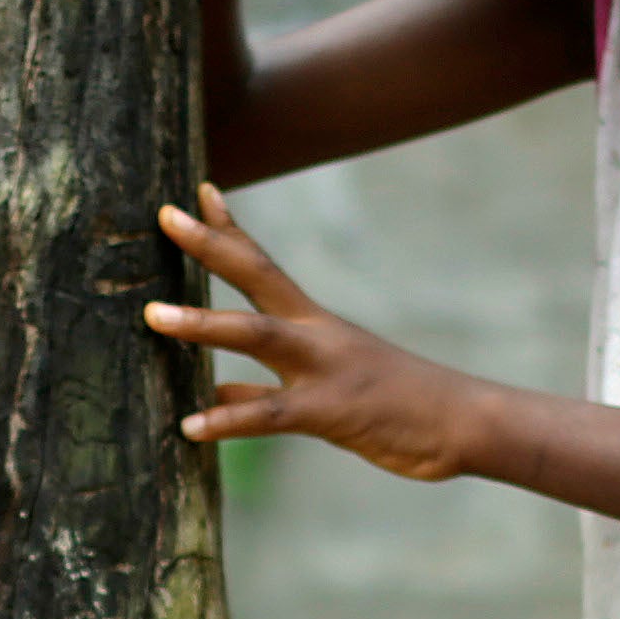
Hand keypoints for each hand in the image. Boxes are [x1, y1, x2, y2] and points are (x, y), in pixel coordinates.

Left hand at [149, 188, 486, 482]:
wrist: (465, 422)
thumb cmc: (398, 407)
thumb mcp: (325, 392)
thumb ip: (260, 392)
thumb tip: (209, 392)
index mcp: (315, 324)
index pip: (263, 264)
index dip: (228, 228)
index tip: (197, 192)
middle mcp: (316, 334)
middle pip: (257, 276)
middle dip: (210, 244)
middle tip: (167, 215)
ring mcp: (324, 369)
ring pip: (256, 337)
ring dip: (204, 324)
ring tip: (154, 317)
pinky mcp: (332, 411)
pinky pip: (271, 414)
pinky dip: (228, 418)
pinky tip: (190, 426)